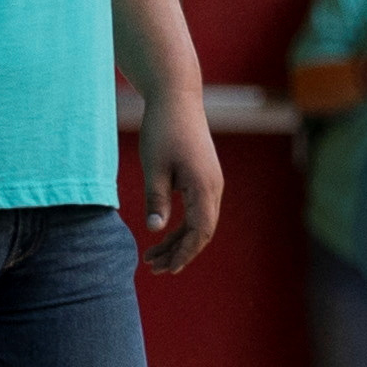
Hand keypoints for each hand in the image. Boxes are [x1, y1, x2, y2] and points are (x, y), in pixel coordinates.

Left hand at [136, 89, 224, 273]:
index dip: (184, 253)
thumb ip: (156, 199)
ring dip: (178, 241)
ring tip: (153, 256)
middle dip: (180, 253)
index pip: (199, 232)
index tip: (166, 268)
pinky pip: (197, 210)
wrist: (177, 98)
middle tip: (154, 268)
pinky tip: (163, 232)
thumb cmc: (163, 129)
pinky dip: (181, 225)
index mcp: (204, 187)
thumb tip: (155, 230)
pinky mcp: (204, 178)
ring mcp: (211, 183)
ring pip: (199, 223)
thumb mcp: (154, 167)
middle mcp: (213, 188)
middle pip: (202, 232)